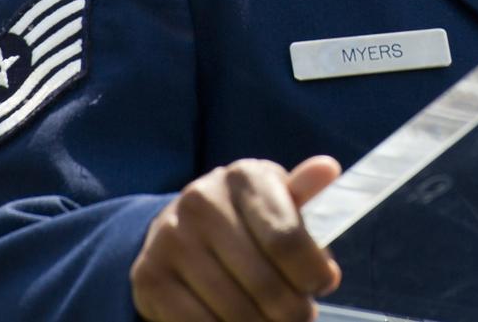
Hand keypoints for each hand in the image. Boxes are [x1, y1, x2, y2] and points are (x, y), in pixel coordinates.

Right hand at [131, 155, 342, 320]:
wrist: (179, 228)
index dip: (312, 272)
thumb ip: (304, 194)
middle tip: (303, 316)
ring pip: (233, 312)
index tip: (325, 285)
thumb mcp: (276, 197)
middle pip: (263, 283)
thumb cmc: (246, 218)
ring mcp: (172, 240)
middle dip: (293, 311)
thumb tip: (328, 169)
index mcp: (244, 176)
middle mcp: (203, 201)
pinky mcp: (150, 278)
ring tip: (274, 321)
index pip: (286, 238)